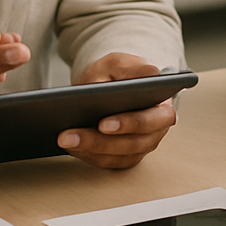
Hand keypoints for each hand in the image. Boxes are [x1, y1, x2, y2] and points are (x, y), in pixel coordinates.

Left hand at [57, 53, 176, 168]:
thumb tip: (118, 82)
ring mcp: (141, 146)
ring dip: (89, 150)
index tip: (102, 124)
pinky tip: (69, 145)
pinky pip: (107, 162)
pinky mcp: (126, 156)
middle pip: (132, 143)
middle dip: (99, 141)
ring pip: (118, 156)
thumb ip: (126, 70)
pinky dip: (87, 155)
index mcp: (162, 106)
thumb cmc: (120, 72)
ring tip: (63, 139)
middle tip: (69, 135)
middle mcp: (156, 131)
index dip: (129, 124)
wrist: (116, 81)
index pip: (151, 120)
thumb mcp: (120, 63)